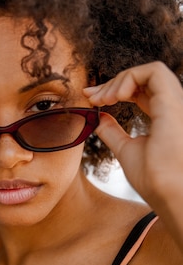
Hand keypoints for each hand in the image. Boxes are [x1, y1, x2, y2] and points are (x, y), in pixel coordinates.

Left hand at [83, 62, 182, 208]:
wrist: (170, 194)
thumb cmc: (155, 179)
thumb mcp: (126, 149)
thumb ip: (113, 132)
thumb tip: (99, 117)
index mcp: (165, 116)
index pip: (141, 91)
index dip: (113, 89)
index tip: (90, 99)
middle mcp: (173, 106)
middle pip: (143, 79)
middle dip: (111, 83)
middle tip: (90, 97)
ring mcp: (175, 103)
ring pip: (150, 71)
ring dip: (120, 79)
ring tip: (103, 99)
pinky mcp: (172, 104)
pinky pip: (155, 72)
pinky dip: (130, 77)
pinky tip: (114, 97)